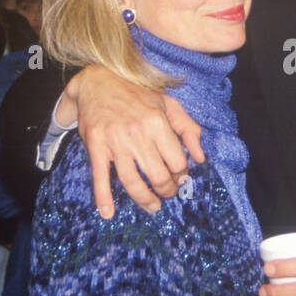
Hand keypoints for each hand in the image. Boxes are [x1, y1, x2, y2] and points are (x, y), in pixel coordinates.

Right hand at [60, 65, 204, 217]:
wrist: (98, 82)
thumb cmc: (137, 95)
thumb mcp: (168, 105)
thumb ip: (189, 129)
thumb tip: (200, 158)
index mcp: (158, 123)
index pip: (177, 162)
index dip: (181, 176)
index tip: (180, 180)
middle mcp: (138, 134)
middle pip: (157, 176)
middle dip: (166, 191)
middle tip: (167, 194)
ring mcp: (115, 142)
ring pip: (132, 182)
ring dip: (144, 200)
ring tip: (152, 206)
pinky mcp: (95, 147)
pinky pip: (99, 177)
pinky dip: (103, 198)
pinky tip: (107, 213)